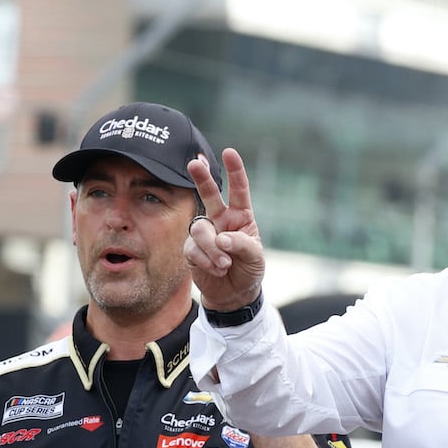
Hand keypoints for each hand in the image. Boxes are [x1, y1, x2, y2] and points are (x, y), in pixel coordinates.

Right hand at [184, 148, 266, 312]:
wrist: (234, 294)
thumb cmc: (249, 270)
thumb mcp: (255, 258)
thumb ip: (242, 245)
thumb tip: (221, 238)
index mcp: (241, 216)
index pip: (239, 191)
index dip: (235, 172)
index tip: (229, 153)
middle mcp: (221, 220)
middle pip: (209, 194)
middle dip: (202, 178)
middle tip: (194, 163)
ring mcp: (205, 233)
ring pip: (200, 228)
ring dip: (213, 248)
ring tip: (225, 264)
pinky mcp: (192, 248)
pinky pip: (193, 248)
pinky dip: (205, 260)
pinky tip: (215, 269)